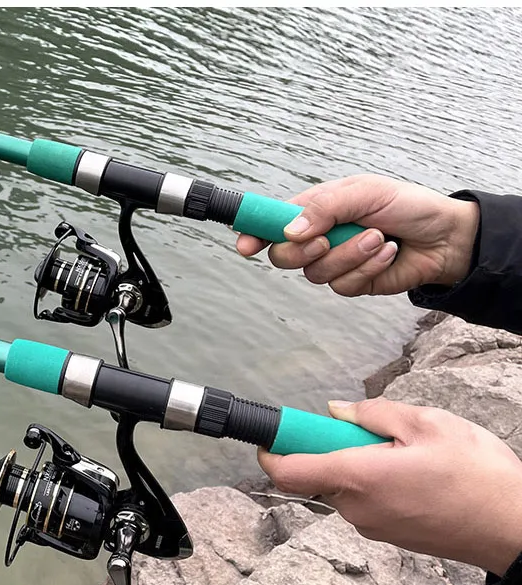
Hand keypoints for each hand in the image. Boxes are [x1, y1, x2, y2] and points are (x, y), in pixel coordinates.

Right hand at [236, 174, 479, 296]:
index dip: (253, 233)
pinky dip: (366, 269)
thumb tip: (290, 230)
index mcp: (316, 210)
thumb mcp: (365, 192)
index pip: (273, 222)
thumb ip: (326, 207)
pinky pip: (342, 286)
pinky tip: (386, 254)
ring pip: (315, 274)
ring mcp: (333, 263)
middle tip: (326, 241)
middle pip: (283, 256)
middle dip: (301, 252)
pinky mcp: (351, 283)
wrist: (444, 237)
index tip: (244, 244)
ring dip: (349, 256)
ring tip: (377, 238)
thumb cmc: (407, 206)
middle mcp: (319, 238)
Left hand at [258, 397, 521, 575]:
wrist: (513, 528)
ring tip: (412, 455)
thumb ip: (375, 414)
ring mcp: (370, 526)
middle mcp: (354, 508)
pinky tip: (419, 475)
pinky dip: (378, 483)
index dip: (272, 451)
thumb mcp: (428, 423)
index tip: (275, 433)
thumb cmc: (476, 474)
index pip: (288, 471)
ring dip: (363, 465)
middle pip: (320, 474)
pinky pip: (367, 501)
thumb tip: (337, 412)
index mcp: (356, 478)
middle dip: (336, 448)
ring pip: (346, 486)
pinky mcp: (387, 535)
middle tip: (378, 433)